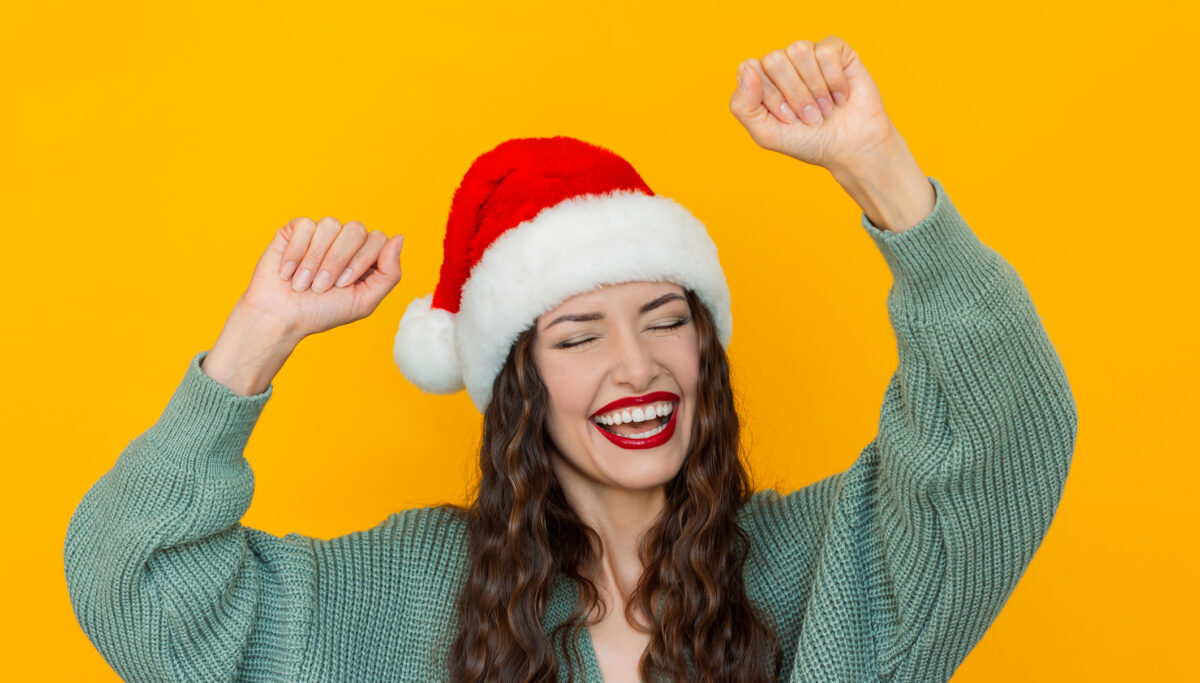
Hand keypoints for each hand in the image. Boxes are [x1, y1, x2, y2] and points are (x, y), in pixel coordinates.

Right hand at [240, 216, 404, 340]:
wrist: (281, 316)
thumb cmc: (322, 312)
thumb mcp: (364, 301)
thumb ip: (389, 273)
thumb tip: (398, 237)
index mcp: (365, 257)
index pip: (377, 239)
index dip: (361, 261)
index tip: (343, 285)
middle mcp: (346, 241)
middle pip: (356, 229)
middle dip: (338, 261)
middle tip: (322, 286)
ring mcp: (322, 233)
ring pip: (330, 224)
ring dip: (315, 260)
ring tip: (303, 282)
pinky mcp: (296, 229)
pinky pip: (306, 225)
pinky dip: (296, 253)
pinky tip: (288, 272)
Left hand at [728, 36, 895, 172]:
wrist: (850, 148)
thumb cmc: (807, 142)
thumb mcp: (766, 134)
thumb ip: (743, 105)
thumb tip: (747, 68)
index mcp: (761, 81)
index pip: (750, 68)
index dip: (770, 95)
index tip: (787, 119)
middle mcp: (782, 64)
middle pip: (774, 59)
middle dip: (794, 94)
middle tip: (809, 117)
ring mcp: (808, 55)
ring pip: (799, 50)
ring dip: (815, 88)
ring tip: (825, 109)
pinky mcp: (835, 51)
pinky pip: (826, 51)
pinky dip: (834, 79)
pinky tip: (840, 97)